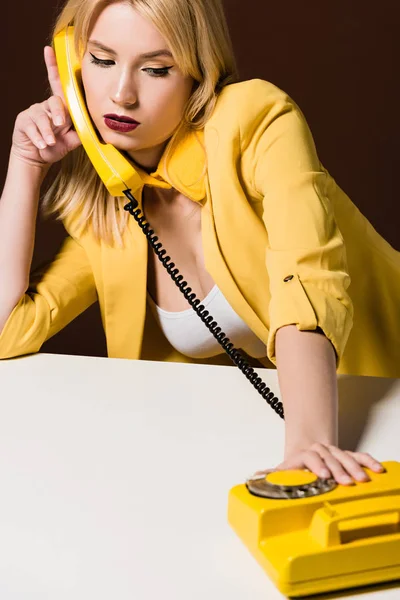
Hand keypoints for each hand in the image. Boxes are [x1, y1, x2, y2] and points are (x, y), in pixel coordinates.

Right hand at [11, 46, 80, 167]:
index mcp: (60, 107)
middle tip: (60, 124)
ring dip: (47, 132)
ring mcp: (34, 112)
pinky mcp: (23, 121)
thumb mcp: (72, 140)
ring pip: (41, 117)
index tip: (49, 50)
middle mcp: (46, 106)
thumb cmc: (57, 146)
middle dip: (57, 112)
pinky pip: (31, 126)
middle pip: (54, 101)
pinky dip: (38, 137)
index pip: (58, 84)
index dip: (53, 66)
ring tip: (50, 143)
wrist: (39, 158)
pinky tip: (42, 145)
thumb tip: (99, 129)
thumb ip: (82, 132)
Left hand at [257, 442, 384, 484]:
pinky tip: (376, 469)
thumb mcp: (283, 469)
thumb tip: (256, 475)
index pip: (310, 457)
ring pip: (344, 456)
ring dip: (353, 467)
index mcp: (304, 454)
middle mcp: (320, 451)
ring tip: (361, 479)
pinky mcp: (345, 456)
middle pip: (329, 457)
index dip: (317, 465)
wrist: (306, 450)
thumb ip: (272, 474)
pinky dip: (367, 461)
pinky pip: (357, 456)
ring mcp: (333, 452)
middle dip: (337, 469)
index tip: (323, 474)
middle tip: (343, 481)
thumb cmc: (296, 465)